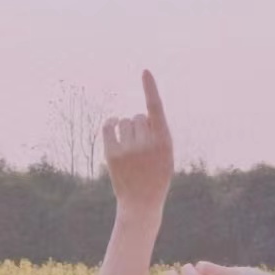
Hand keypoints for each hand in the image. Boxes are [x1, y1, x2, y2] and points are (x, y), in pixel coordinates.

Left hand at [103, 70, 173, 211]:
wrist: (142, 203)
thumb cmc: (157, 177)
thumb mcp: (166, 156)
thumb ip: (157, 134)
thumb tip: (137, 116)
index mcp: (165, 141)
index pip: (156, 109)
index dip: (150, 88)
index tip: (144, 71)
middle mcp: (147, 143)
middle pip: (137, 116)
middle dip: (139, 126)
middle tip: (142, 145)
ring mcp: (128, 149)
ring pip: (124, 121)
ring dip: (126, 129)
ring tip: (131, 147)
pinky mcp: (112, 154)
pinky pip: (108, 127)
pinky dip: (111, 124)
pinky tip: (114, 127)